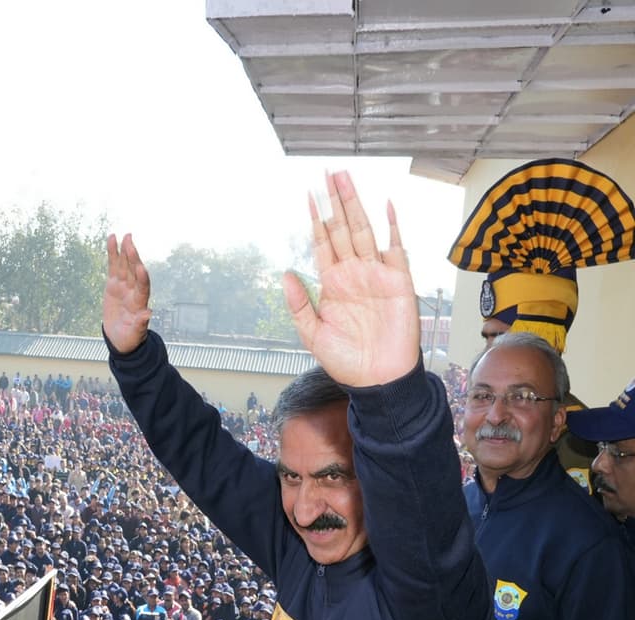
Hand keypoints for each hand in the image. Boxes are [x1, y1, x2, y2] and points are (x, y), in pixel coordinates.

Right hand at [102, 234, 152, 353]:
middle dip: (133, 257)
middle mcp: (134, 291)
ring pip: (125, 265)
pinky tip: (112, 239)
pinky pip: (113, 266)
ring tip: (125, 235)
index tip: (140, 267)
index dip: (142, 278)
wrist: (121, 338)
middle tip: (130, 241)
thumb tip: (148, 314)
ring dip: (125, 250)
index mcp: (140, 303)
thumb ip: (140, 324)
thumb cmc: (130, 338)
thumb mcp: (135, 334)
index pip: (143, 288)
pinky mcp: (114, 284)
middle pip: (134, 271)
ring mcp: (124, 286)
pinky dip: (113, 253)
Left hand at [282, 171, 418, 386]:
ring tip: (346, 180)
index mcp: (332, 283)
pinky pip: (396, 249)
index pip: (322, 243)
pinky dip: (392, 227)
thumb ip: (299, 304)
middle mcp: (353, 273)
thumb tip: (286, 274)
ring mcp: (376, 274)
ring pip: (364, 230)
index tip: (308, 196)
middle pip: (342, 228)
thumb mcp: (312, 334)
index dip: (316, 219)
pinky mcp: (399, 281)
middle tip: (328, 174)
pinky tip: (385, 206)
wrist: (379, 380)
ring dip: (355, 205)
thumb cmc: (347, 361)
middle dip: (335, 201)